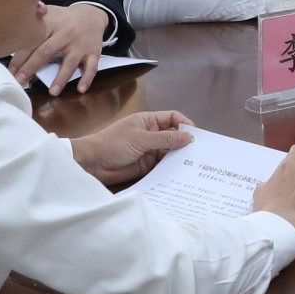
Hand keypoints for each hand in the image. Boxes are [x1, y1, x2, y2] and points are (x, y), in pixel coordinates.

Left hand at [9, 0, 111, 93]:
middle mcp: (65, 34)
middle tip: (20, 81)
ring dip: (60, 78)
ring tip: (52, 92)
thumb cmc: (65, 19)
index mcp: (51, 24)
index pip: (32, 42)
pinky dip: (87, 78)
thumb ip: (33, 23)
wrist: (92, 14)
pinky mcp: (94, 52)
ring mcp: (80, 44)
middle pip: (46, 52)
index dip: (19, 58)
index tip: (10, 71)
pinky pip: (91, 66)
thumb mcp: (49, 14)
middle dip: (31, 67)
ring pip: (70, 62)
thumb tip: (13, 36)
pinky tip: (80, 89)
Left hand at [72, 109, 194, 187]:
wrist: (93, 164)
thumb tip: (189, 137)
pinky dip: (171, 169)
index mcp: (148, 121)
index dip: (184, 124)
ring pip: (170, 153)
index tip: (196, 135)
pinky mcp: (147, 166)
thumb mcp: (141, 139)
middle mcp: (151, 135)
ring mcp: (149, 151)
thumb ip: (165, 139)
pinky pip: (163, 166)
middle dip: (185, 143)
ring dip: (179, 158)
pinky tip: (182, 175)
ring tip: (195, 165)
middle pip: (173, 137)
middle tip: (201, 153)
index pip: (172, 118)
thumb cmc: (113, 143)